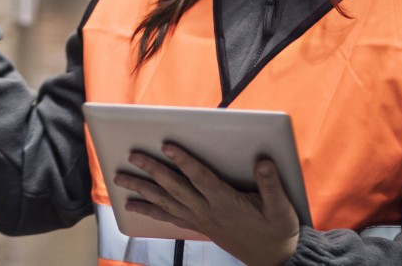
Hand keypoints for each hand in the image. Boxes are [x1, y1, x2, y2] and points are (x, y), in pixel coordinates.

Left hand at [113, 145, 299, 265]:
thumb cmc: (278, 230)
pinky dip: (150, 210)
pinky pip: (169, 218)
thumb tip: (262, 161)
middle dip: (152, 170)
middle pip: (174, 188)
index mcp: (226, 202)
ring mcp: (200, 220)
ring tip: (120, 180)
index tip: (167, 146)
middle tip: (133, 155)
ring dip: (142, 190)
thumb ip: (270, 184)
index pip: (200, 177)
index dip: (184, 161)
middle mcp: (207, 211)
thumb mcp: (281, 208)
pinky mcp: (198, 227)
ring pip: (165, 203)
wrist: (275, 259)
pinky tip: (135, 205)